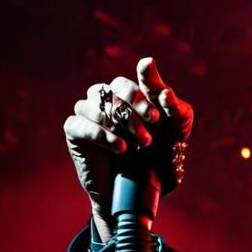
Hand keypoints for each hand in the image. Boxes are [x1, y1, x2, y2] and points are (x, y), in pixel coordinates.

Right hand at [64, 57, 193, 240]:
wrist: (143, 190)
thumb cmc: (163, 155)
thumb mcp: (176, 126)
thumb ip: (167, 96)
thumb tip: (146, 61)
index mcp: (128, 96)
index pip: (125, 84)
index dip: (139, 97)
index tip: (157, 119)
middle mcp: (106, 102)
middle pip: (109, 93)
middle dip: (132, 114)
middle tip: (149, 139)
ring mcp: (88, 116)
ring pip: (91, 105)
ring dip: (117, 124)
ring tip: (138, 145)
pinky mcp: (75, 134)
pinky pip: (77, 123)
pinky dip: (100, 134)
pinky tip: (120, 148)